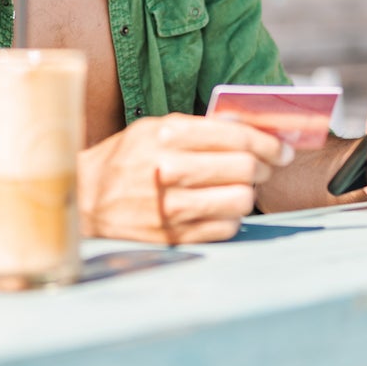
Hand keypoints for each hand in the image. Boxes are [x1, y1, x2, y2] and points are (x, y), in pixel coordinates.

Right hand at [78, 113, 295, 244]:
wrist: (85, 199)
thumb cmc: (125, 159)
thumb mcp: (154, 129)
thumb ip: (198, 128)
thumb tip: (249, 131)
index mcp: (167, 135)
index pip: (236, 136)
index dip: (268, 143)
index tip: (281, 149)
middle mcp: (169, 170)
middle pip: (245, 169)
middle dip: (265, 167)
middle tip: (266, 167)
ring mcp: (171, 208)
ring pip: (241, 201)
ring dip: (249, 193)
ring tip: (241, 187)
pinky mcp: (173, 236)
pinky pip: (226, 228)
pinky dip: (231, 217)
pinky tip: (221, 208)